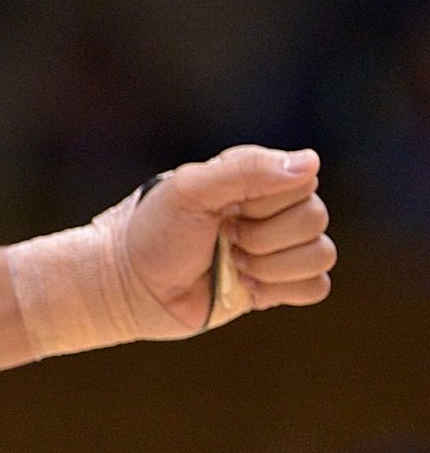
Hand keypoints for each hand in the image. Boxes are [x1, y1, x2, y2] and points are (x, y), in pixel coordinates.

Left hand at [126, 146, 331, 333]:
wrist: (130, 287)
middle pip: (315, 220)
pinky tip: (246, 286)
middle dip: (263, 238)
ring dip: (271, 266)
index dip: (266, 203)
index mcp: (255, 177)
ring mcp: (278, 248)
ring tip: (233, 263)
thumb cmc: (153, 232)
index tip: (224, 211)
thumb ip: (247, 171)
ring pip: (322, 255)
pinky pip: (317, 287)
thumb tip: (312, 162)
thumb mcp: (189, 191)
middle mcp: (273, 209)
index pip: (303, 182)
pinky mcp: (279, 284)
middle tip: (223, 239)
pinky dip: (282, 290)